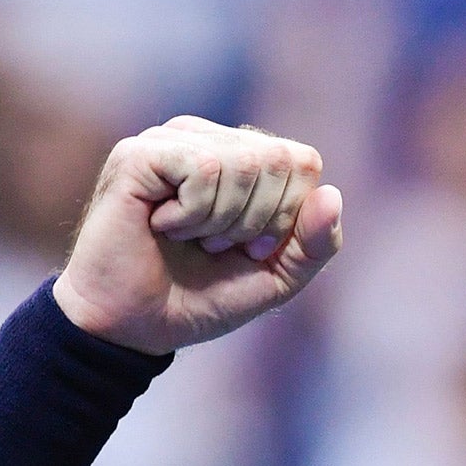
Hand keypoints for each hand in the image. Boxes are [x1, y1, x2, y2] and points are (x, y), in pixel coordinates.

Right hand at [52, 116, 342, 355]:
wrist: (135, 326)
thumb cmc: (201, 297)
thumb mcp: (278, 277)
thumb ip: (316, 243)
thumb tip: (331, 194)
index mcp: (243, 158)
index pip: (303, 162)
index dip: (288, 217)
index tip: (250, 248)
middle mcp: (208, 139)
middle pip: (280, 159)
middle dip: (258, 220)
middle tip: (215, 245)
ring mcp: (170, 141)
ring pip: (245, 162)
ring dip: (223, 221)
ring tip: (188, 238)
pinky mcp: (139, 153)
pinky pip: (205, 169)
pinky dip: (194, 215)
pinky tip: (162, 226)